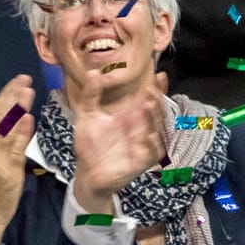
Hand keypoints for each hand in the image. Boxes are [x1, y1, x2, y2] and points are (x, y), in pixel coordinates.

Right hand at [0, 75, 34, 243]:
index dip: (4, 96)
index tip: (15, 83)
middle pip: (1, 116)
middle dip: (14, 96)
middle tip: (25, 80)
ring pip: (11, 129)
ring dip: (21, 108)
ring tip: (29, 92)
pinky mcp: (12, 169)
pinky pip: (19, 147)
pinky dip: (24, 132)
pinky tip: (29, 118)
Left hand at [65, 68, 167, 213]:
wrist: (86, 172)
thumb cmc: (90, 145)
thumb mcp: (87, 116)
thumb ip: (91, 94)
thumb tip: (93, 71)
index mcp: (131, 117)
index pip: (149, 100)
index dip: (157, 89)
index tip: (159, 75)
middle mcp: (141, 129)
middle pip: (156, 113)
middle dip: (157, 101)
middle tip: (151, 89)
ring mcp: (143, 145)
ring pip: (157, 130)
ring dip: (154, 118)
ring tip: (148, 105)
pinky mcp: (141, 162)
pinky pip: (153, 153)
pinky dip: (153, 144)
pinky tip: (150, 135)